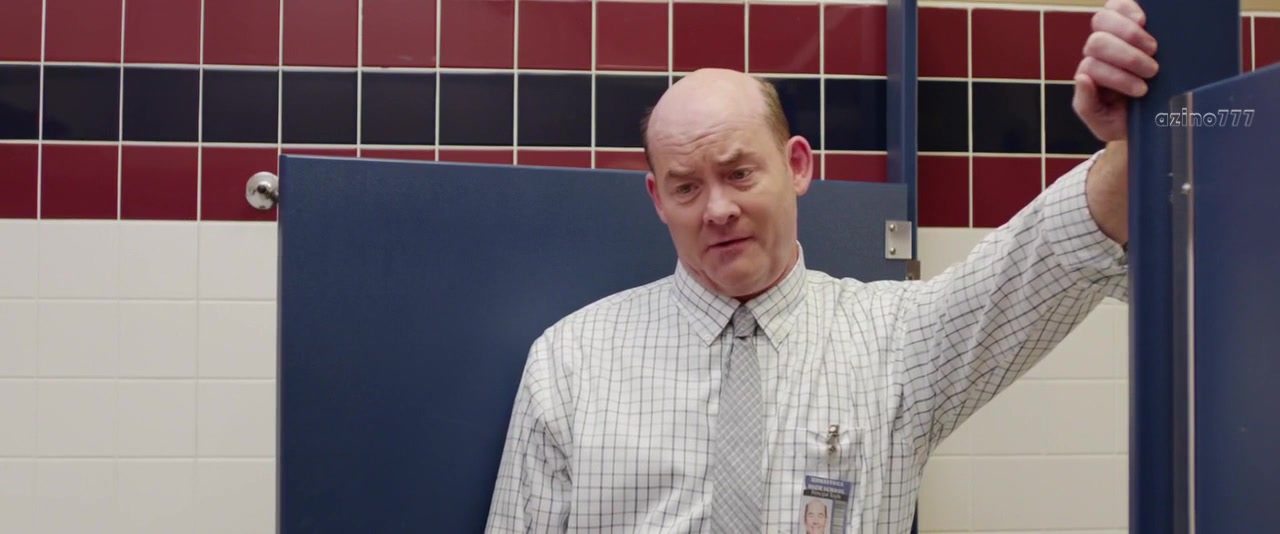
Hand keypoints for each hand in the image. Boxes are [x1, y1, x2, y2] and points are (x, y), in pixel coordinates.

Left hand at [1072, 0, 1159, 141]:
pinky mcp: (1129, 21)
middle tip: (1151, 70)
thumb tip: (1082, 78)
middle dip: (1127, 57)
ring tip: (1153, 49)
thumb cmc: (1124, 120)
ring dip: (1131, 34)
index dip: (1116, 77)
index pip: (1091, 66)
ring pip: (1103, 19)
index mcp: (1089, 75)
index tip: (1141, 91)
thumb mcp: (1102, 123)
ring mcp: (1111, 35)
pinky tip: (1143, 20)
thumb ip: (1086, 104)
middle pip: (1097, 42)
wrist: (1149, 118)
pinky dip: (1129, 9)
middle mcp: (1096, 54)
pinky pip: (1118, 5)